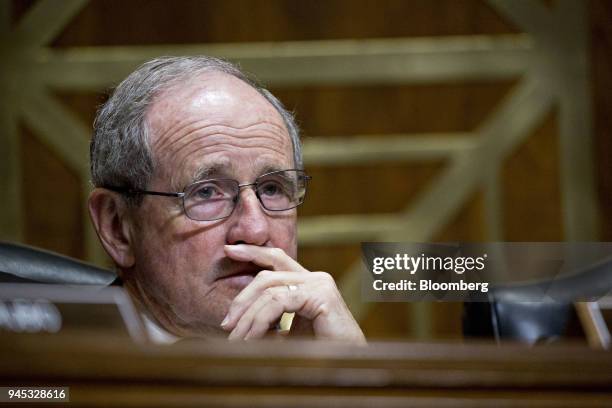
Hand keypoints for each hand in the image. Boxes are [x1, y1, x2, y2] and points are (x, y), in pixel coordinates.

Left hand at [220, 244, 365, 344]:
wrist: (350, 365)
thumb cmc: (321, 352)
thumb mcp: (289, 333)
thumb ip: (269, 322)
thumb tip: (236, 324)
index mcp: (309, 283)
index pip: (277, 258)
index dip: (253, 251)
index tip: (229, 249)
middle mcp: (316, 278)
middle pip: (267, 276)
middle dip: (241, 299)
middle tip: (226, 324)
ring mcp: (319, 284)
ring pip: (269, 290)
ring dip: (248, 317)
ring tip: (236, 339)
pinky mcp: (321, 295)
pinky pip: (279, 303)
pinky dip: (260, 322)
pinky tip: (252, 339)